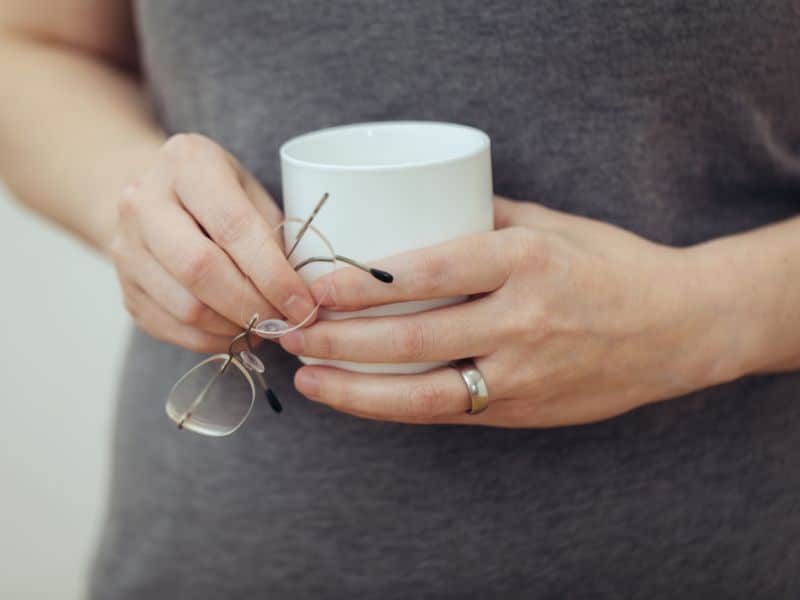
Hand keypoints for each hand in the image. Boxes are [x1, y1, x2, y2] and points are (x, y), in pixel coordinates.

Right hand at [109, 133, 315, 352]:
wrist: (157, 200)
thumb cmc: (221, 196)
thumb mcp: (253, 193)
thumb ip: (275, 235)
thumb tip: (300, 295)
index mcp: (186, 163)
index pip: (233, 227)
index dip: (273, 274)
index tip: (303, 304)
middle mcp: (143, 202)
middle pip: (201, 270)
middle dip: (253, 305)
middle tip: (286, 322)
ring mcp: (125, 248)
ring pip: (186, 308)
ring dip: (235, 328)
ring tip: (266, 326)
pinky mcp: (125, 289)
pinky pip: (173, 328)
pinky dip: (214, 340)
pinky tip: (238, 332)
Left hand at [279, 196, 740, 426]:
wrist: (677, 330)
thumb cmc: (610, 266)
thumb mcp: (552, 224)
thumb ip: (483, 217)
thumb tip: (415, 206)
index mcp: (527, 260)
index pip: (430, 272)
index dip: (363, 282)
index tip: (314, 282)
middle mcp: (523, 320)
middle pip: (413, 337)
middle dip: (341, 339)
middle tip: (292, 331)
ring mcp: (523, 373)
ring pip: (423, 393)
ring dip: (356, 390)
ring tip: (307, 379)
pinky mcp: (522, 410)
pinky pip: (445, 413)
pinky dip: (395, 408)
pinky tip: (358, 399)